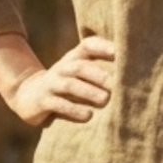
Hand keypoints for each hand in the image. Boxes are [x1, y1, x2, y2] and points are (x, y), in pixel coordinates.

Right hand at [0, 32, 114, 127]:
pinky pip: (58, 104)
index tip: (119, 52)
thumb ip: (101, 72)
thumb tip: (135, 76)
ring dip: (88, 92)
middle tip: (115, 83)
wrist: (28, 95)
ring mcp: (51, 84)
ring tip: (105, 100)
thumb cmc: (66, 85)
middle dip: (98, 75)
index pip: (87, 46)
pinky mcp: (42, 101)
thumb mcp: (80, 74)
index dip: (102, 47)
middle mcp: (62, 69)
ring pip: (69, 85)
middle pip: (79, 67)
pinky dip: (73, 110)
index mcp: (74, 59)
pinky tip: (88, 116)